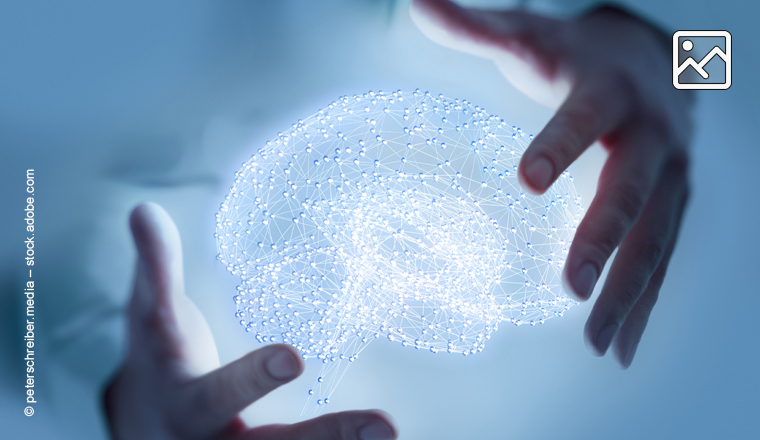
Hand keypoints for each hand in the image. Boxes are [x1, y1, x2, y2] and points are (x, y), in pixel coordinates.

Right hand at [104, 203, 397, 439]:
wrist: (141, 424)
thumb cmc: (160, 358)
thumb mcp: (150, 314)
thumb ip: (155, 267)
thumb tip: (145, 208)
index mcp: (186, 401)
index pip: (219, 390)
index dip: (253, 376)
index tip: (293, 356)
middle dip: (327, 435)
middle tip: (384, 424)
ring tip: (389, 431)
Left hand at [411, 0, 692, 367]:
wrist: (656, 62)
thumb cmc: (579, 55)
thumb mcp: (532, 36)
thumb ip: (476, 26)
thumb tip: (414, 0)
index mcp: (608, 92)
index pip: (583, 119)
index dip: (559, 145)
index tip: (528, 179)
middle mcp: (650, 137)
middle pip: (629, 191)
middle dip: (602, 239)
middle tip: (572, 287)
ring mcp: (671, 178)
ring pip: (654, 240)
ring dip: (627, 293)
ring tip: (595, 341)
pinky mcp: (674, 207)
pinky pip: (662, 260)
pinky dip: (643, 304)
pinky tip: (619, 345)